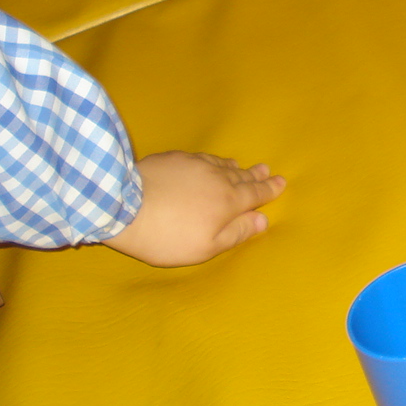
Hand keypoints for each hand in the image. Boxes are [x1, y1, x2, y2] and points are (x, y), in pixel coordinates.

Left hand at [103, 151, 285, 267]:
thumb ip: (235, 234)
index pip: (256, 194)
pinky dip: (211, 161)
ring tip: (241, 166)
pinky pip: (201, 158)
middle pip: (242, 176)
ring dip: (235, 167)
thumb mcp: (204, 247)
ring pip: (222, 164)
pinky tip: (208, 163)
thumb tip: (263, 220)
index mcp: (228, 202)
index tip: (281, 182)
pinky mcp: (174, 158)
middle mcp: (217, 178)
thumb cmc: (166, 235)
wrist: (124, 205)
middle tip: (267, 170)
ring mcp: (195, 164)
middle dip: (256, 175)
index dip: (270, 190)